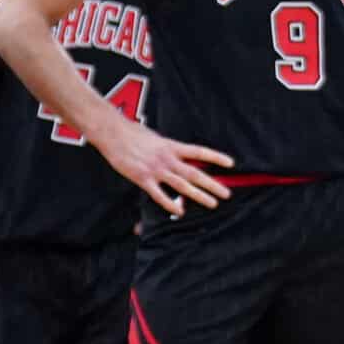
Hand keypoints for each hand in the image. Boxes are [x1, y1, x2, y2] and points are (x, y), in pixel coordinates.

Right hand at [101, 124, 233, 217]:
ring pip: (182, 186)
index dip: (216, 158)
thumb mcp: (156, 138)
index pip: (199, 152)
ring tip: (213, 203)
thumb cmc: (132, 133)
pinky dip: (171, 204)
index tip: (231, 164)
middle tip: (226, 194)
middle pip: (195, 173)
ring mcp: (156, 169)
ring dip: (199, 195)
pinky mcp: (142, 179)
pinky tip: (181, 211)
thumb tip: (180, 155)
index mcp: (172, 146)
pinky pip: (160, 195)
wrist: (112, 132)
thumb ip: (169, 148)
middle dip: (213, 184)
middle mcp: (167, 158)